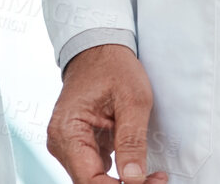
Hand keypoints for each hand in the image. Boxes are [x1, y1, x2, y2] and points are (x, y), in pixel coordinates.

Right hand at [47, 44, 167, 183]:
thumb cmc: (113, 66)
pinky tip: (141, 168)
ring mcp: (68, 146)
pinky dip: (119, 175)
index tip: (151, 183)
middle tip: (158, 180)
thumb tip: (134, 179)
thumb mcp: (133, 100)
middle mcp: (61, 143)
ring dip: (124, 183)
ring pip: (94, 181)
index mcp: (67, 131)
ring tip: (155, 176)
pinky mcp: (80, 146)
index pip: (90, 180)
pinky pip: (97, 171)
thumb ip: (132, 141)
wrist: (100, 49)